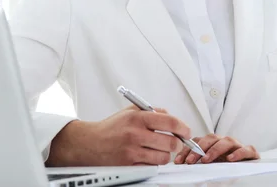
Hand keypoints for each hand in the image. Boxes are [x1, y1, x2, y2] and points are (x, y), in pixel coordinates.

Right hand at [47, 106, 191, 166]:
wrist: (90, 143)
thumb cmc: (111, 127)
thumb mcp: (129, 111)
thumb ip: (150, 111)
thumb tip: (169, 115)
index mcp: (137, 117)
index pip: (169, 122)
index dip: (183, 128)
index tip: (186, 131)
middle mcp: (135, 134)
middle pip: (171, 142)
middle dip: (177, 143)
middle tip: (175, 142)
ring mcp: (132, 151)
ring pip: (163, 157)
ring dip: (164, 154)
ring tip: (157, 149)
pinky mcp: (130, 165)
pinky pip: (152, 166)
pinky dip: (153, 162)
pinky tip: (147, 156)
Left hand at [174, 134, 259, 163]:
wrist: (248, 166)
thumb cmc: (227, 165)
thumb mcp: (210, 165)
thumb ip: (199, 164)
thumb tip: (184, 166)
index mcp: (212, 143)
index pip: (197, 141)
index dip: (187, 150)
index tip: (179, 161)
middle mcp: (223, 141)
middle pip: (210, 138)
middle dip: (198, 149)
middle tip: (191, 161)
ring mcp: (237, 145)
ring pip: (226, 141)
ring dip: (215, 150)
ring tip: (206, 160)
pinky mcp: (250, 152)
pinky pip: (246, 149)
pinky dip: (238, 153)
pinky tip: (230, 159)